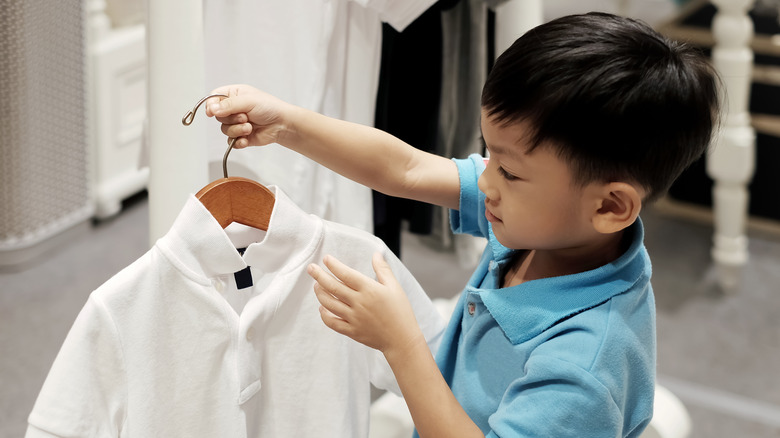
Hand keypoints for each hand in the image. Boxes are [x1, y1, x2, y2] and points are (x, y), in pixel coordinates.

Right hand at [204, 84, 293, 148]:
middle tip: (245, 117)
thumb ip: (228, 105)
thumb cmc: (270, 108)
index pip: (214, 98)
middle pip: (218, 116)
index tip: (211, 112)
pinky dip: (238, 141)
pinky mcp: (241, 136)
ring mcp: (236, 123)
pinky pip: (231, 141)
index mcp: (234, 95)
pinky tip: (247, 139)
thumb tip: (212, 109)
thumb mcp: (248, 101)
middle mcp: (233, 109)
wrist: (283, 124)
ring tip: (250, 127)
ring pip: (224, 130)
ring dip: (237, 130)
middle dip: (231, 119)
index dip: (211, 105)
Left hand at [308, 253, 423, 355]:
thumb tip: (376, 254)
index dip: (333, 265)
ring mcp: (353, 318)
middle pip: (333, 287)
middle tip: (311, 268)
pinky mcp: (351, 331)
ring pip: (329, 303)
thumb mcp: (394, 287)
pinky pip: (332, 322)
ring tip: (316, 285)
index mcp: (369, 290)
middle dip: (319, 276)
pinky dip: (324, 314)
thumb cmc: (400, 311)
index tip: (326, 259)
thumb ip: (383, 269)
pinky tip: (322, 308)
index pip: (345, 274)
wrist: (401, 339)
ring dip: (320, 293)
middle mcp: (358, 303)